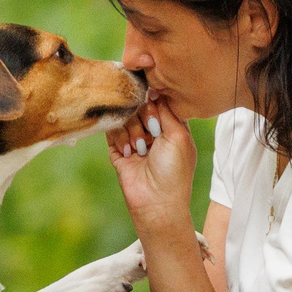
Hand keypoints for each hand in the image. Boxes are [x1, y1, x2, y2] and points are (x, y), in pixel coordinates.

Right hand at [109, 93, 194, 237]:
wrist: (157, 202)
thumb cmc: (174, 170)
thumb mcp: (179, 135)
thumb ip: (167, 109)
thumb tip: (154, 89)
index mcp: (172, 127)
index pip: (159, 100)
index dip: (154, 99)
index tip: (153, 103)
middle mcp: (153, 132)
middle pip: (140, 106)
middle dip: (143, 116)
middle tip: (151, 132)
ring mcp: (135, 140)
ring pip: (125, 117)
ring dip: (133, 130)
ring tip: (141, 148)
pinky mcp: (118, 150)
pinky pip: (111, 131)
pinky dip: (120, 139)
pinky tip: (129, 153)